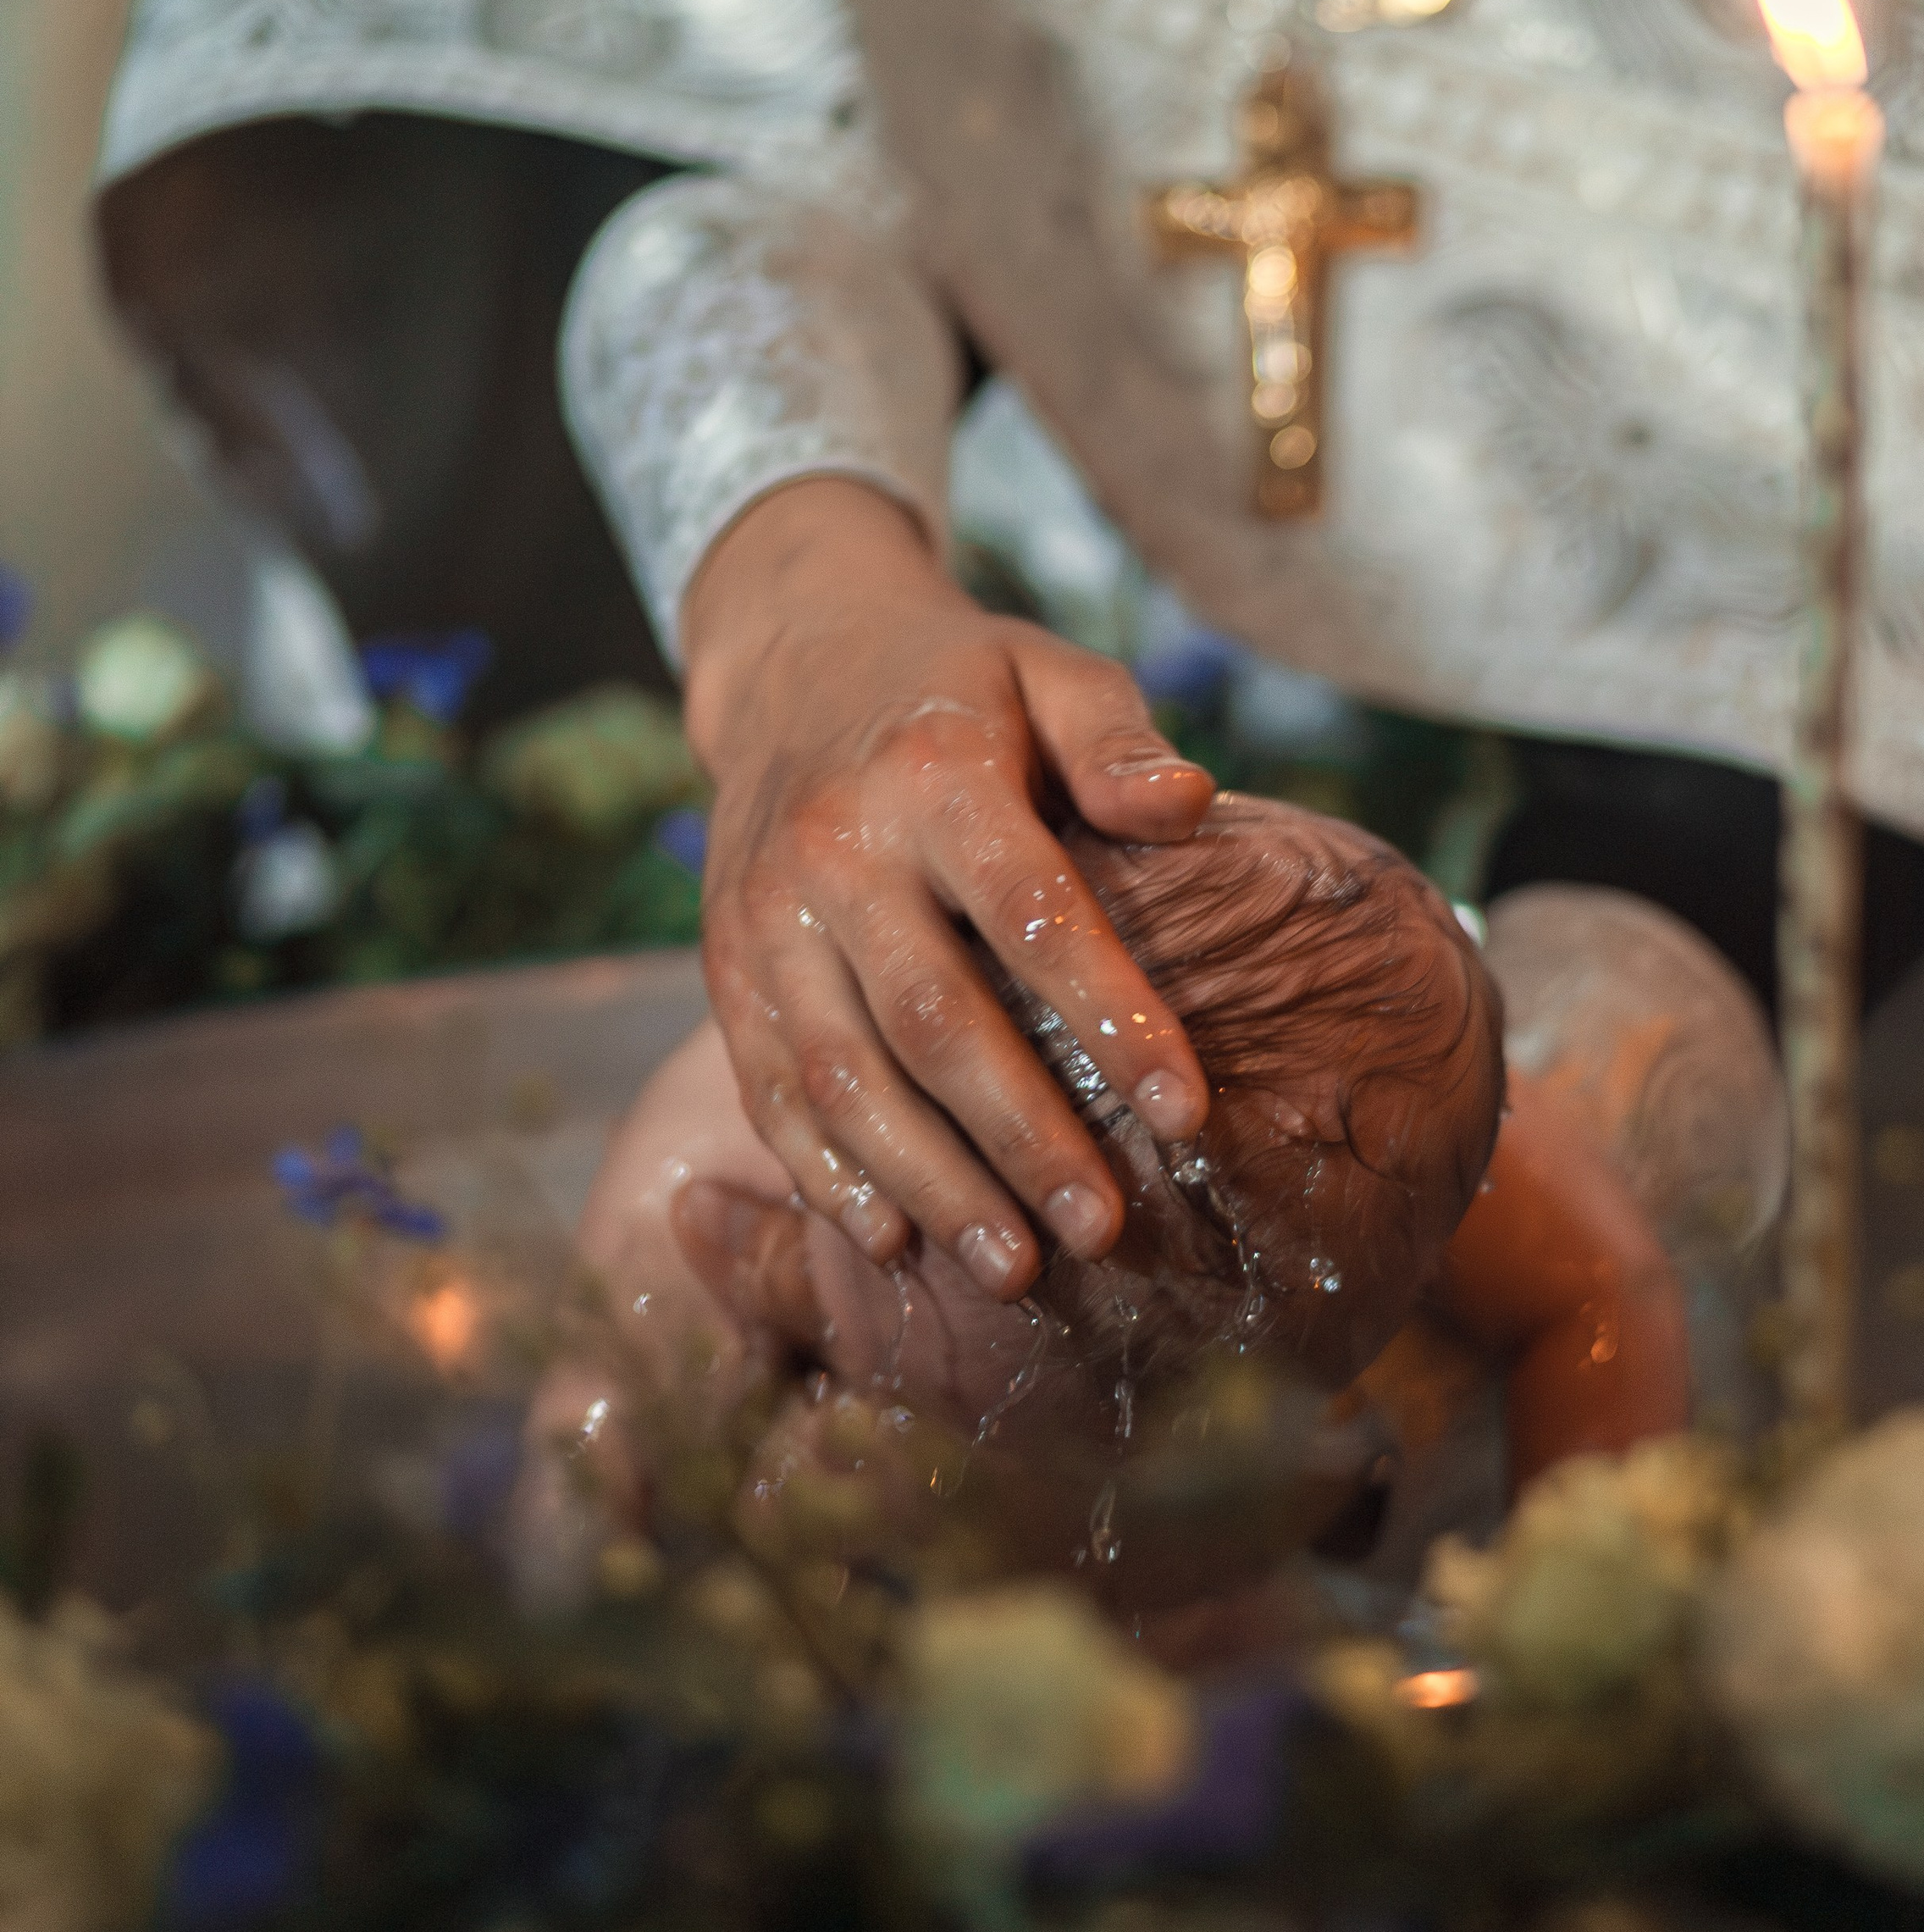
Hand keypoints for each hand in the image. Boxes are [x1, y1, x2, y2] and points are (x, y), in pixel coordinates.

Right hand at [681, 479, 1214, 1295]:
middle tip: (1103, 1230)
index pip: (1032, 912)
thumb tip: (1190, 803)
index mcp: (934, 776)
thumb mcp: (1047, 671)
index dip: (1111, 1015)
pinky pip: (771, 1086)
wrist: (791, 661)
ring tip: (1014, 1270)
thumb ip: (1116, 737)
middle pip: (932, 1019)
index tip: (1188, 1111)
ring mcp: (766, 917)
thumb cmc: (962, 686)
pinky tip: (896, 1241)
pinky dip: (826, 1173)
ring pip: (843, 1074)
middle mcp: (836, 850)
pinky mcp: (726, 969)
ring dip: (928, 1181)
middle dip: (1021, 1136)